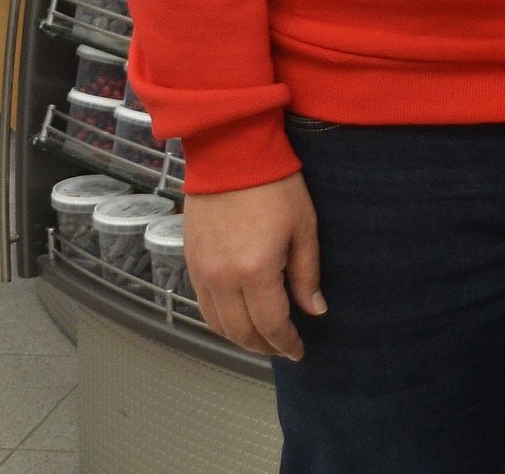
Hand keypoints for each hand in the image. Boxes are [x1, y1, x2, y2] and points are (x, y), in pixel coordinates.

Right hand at [185, 173, 323, 360]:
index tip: (299, 351)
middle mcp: (222, 279)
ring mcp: (201, 271)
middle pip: (240, 332)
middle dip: (263, 346)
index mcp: (255, 271)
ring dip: (239, 337)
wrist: (232, 153)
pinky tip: (237, 316)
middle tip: (282, 348)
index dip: (285, 343)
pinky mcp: (189, 260)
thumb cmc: (277, 186)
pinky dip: (219, 319)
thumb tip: (315, 310)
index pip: (270, 324)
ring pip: (216, 323)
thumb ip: (307, 273)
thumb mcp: (304, 227)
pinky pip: (202, 304)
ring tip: (261, 338)